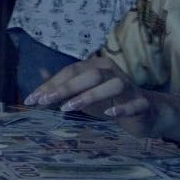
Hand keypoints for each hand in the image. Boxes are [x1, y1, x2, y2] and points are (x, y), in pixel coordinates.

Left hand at [24, 57, 162, 136]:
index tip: (32, 99)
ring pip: (113, 85)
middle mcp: (113, 73)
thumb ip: (63, 86)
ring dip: (90, 95)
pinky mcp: (143, 103)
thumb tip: (41, 73)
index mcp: (97, 67)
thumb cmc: (110, 101)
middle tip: (45, 101)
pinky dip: (122, 108)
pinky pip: (135, 104)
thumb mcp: (83, 93)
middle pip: (90, 75)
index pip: (71, 71)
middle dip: (65, 87)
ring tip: (69, 108)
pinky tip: (109, 113)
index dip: (51, 84)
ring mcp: (130, 87)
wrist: (146, 113)